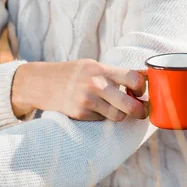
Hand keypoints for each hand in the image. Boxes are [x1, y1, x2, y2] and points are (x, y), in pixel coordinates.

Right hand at [11, 60, 147, 120]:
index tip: (141, 92)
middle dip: (141, 111)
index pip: (135, 79)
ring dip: (121, 114)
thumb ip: (116, 73)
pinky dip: (102, 117)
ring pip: (118, 116)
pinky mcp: (80, 114)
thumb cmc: (72, 73)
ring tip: (115, 108)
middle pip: (131, 105)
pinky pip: (102, 120)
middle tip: (141, 112)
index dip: (143, 89)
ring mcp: (88, 101)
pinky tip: (94, 109)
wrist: (40, 82)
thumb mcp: (93, 65)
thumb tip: (145, 77)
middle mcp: (96, 85)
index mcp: (102, 69)